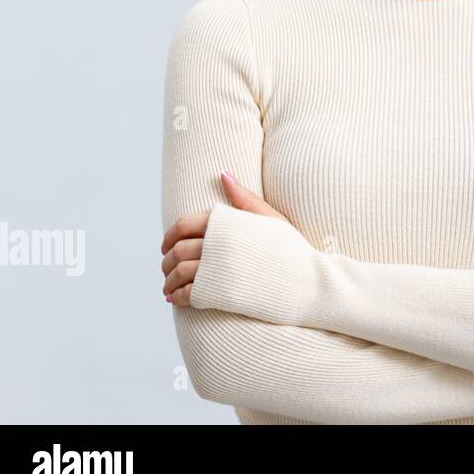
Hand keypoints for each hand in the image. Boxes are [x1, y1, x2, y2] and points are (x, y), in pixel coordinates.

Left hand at [160, 170, 289, 306]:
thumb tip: (223, 174)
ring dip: (168, 282)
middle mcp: (217, 244)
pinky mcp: (216, 294)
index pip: (182, 225)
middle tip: (167, 269)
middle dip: (166, 262)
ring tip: (168, 288)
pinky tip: (177, 299)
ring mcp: (215, 270)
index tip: (167, 246)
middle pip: (176, 251)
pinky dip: (176, 297)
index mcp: (226, 223)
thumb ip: (244, 198)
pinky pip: (185, 295)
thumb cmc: (292, 249)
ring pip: (177, 274)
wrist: (307, 282)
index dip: (169, 236)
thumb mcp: (272, 218)